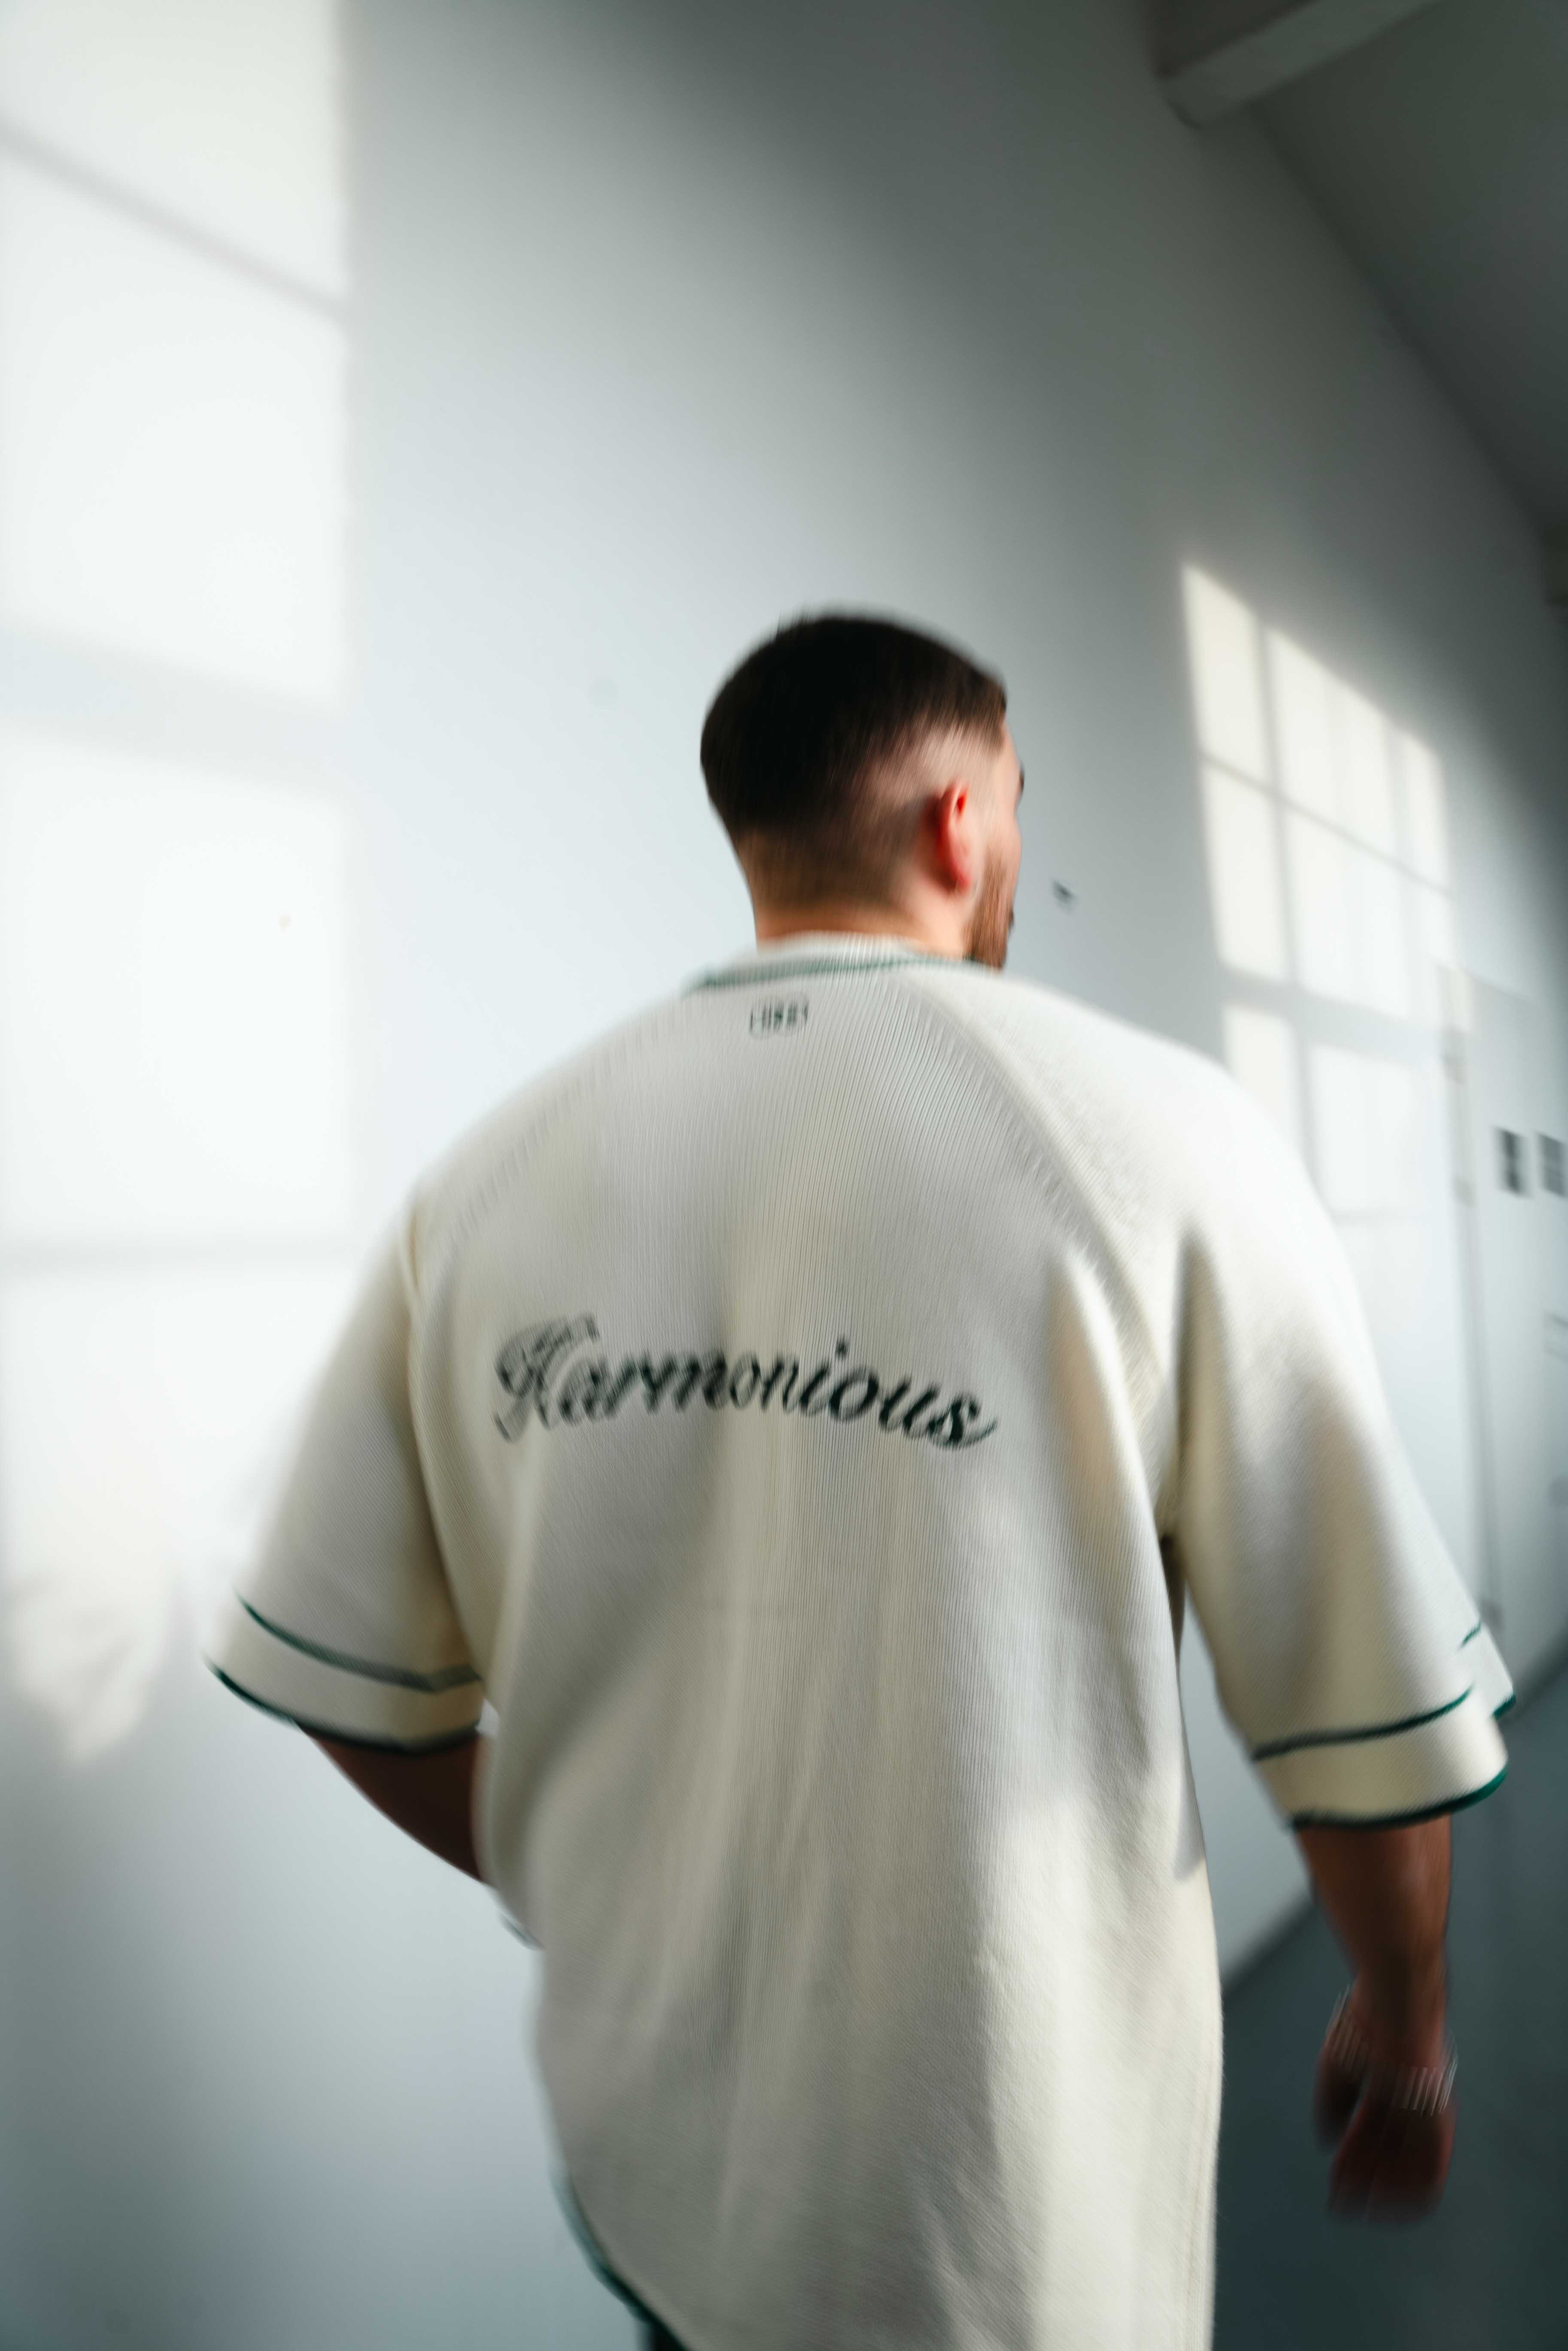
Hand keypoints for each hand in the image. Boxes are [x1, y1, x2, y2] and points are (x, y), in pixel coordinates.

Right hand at [1312, 1979, 1455, 2220]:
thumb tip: (1328, 2141)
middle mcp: (1411, 2104)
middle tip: (1340, 2199)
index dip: (1352, 2160)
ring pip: (1406, 2166)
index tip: (1333, 2180)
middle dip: (1362, 2179)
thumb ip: (1332, 2102)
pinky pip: (1429, 2167)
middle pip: (1388, 2155)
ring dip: (1380, 2189)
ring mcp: (1425, 2110)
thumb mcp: (1338, 2062)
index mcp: (1389, 2087)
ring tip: (1356, 2205)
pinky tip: (1382, 2201)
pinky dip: (1406, 2188)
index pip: (1371, 2135)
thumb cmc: (1365, 2020)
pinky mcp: (1437, 2116)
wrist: (1396, 1996)